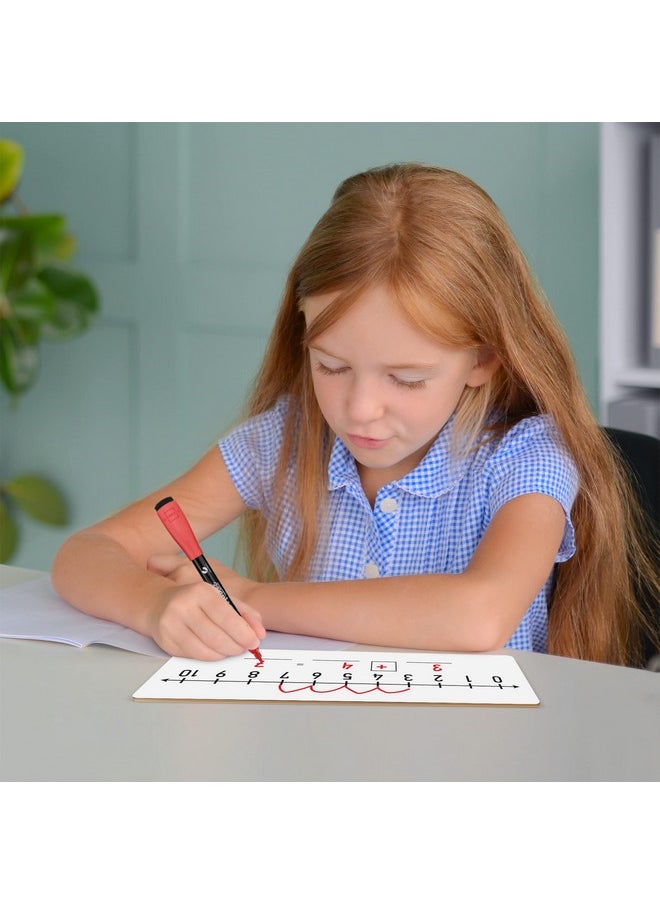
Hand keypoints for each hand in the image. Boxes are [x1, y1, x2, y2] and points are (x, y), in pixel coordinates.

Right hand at [146, 554, 265, 660]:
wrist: (159, 603)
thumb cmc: (196, 600)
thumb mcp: (220, 597)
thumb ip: (244, 612)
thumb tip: (260, 632)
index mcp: (201, 591)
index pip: (226, 616)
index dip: (243, 633)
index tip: (254, 641)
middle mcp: (183, 607)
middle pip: (216, 637)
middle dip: (236, 647)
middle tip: (244, 648)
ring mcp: (172, 625)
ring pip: (205, 650)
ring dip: (224, 654)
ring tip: (232, 649)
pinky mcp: (166, 642)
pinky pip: (194, 656)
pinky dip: (210, 657)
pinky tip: (216, 651)